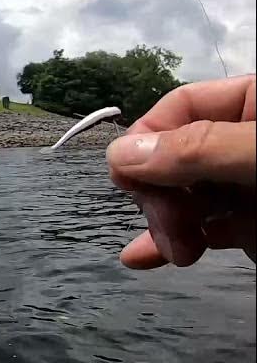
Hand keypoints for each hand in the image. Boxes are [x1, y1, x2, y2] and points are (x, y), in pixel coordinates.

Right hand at [107, 74, 255, 267]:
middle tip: (173, 228)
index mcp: (253, 103)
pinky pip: (203, 229)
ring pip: (183, 196)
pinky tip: (147, 258)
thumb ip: (200, 149)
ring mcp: (246, 185)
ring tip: (177, 254)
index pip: (180, 108)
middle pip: (172, 156)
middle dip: (159, 195)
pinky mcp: (252, 225)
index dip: (148, 141)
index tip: (132, 182)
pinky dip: (174, 243)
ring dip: (162, 224)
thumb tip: (120, 154)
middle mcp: (241, 142)